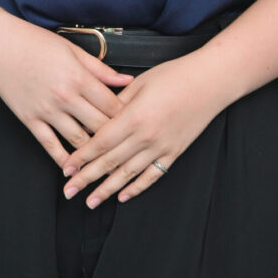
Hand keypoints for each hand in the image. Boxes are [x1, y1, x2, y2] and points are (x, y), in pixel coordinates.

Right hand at [0, 10, 134, 170]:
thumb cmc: (37, 43)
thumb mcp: (73, 50)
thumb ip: (100, 69)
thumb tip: (126, 81)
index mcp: (79, 77)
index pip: (111, 105)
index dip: (127, 117)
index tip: (137, 125)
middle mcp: (65, 96)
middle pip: (99, 126)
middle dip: (116, 139)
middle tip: (128, 149)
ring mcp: (47, 110)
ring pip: (78, 140)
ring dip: (93, 155)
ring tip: (107, 165)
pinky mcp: (30, 119)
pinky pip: (50, 145)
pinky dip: (63, 159)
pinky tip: (73, 168)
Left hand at [61, 50, 222, 207]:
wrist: (210, 82)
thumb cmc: (175, 75)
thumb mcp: (140, 82)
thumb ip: (118, 102)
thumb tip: (98, 116)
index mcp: (135, 116)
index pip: (101, 143)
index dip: (82, 158)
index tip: (67, 169)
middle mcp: (146, 136)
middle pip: (110, 162)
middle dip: (87, 179)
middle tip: (69, 191)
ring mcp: (161, 147)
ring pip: (128, 174)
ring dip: (107, 190)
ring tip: (91, 202)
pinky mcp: (174, 152)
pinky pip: (152, 175)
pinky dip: (136, 188)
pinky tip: (123, 196)